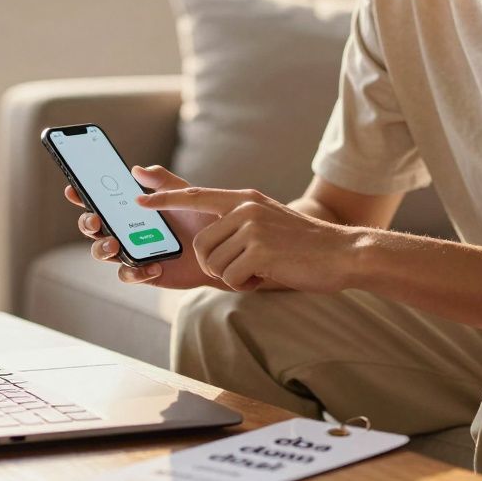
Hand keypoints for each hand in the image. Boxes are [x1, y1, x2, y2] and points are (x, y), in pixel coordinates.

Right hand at [65, 165, 220, 289]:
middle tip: (96, 221)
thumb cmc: (198, 215)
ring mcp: (132, 251)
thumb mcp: (182, 192)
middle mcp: (125, 229)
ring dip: (102, 248)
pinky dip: (134, 271)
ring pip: (102, 252)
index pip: (98, 200)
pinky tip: (153, 265)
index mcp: (129, 208)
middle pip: (92, 228)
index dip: (81, 195)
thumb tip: (137, 170)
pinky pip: (127, 274)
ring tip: (116, 244)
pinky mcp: (144, 272)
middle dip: (88, 224)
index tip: (73, 190)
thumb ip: (161, 180)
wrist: (220, 245)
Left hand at [137, 187, 362, 292]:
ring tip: (260, 270)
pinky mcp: (258, 249)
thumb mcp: (269, 221)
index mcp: (245, 199)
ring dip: (232, 276)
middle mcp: (244, 207)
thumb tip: (208, 237)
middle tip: (246, 268)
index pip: (196, 195)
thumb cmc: (304, 247)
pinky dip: (245, 285)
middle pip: (200, 244)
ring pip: (213, 263)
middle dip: (216, 266)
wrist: (343, 253)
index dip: (165, 199)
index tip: (139, 200)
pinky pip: (230, 277)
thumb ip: (240, 221)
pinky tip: (267, 277)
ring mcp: (251, 226)